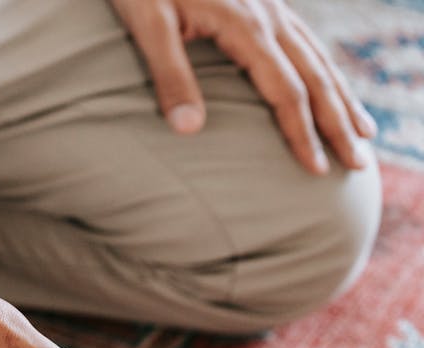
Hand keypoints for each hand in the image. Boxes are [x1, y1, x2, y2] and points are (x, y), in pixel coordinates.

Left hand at [110, 0, 376, 173]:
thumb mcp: (148, 26)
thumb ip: (170, 75)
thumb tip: (190, 130)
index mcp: (246, 26)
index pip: (285, 91)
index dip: (302, 132)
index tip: (315, 169)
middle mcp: (269, 15)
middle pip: (316, 77)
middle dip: (338, 123)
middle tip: (358, 164)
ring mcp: (270, 5)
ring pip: (317, 56)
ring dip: (341, 97)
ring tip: (361, 131)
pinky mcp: (262, 1)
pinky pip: (304, 40)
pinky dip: (323, 68)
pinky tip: (326, 83)